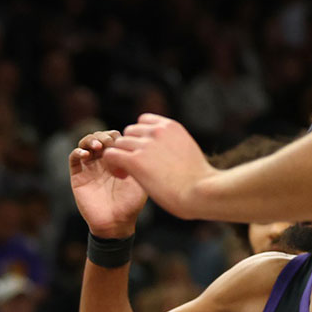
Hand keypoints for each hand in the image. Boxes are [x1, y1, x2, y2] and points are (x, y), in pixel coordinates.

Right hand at [69, 130, 145, 237]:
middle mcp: (103, 161)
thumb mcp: (141, 179)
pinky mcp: (78, 176)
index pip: (114, 138)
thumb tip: (135, 143)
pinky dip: (77, 152)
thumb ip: (138, 161)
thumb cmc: (132, 203)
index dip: (117, 136)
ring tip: (98, 146)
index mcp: (118, 160)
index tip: (123, 142)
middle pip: (99, 137)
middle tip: (110, 142)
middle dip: (104, 136)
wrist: (117, 222)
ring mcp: (89, 168)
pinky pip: (73, 158)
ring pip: (85, 144)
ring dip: (90, 140)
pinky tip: (85, 154)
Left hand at [101, 115, 217, 220]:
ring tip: (127, 173)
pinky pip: (111, 155)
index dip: (139, 136)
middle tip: (134, 165)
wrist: (201, 192)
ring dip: (120, 157)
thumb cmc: (199, 180)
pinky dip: (112, 165)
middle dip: (129, 147)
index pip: (143, 120)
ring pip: (118, 144)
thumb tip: (164, 148)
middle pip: (129, 132)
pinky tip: (122, 176)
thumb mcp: (188, 150)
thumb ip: (173, 143)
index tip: (144, 151)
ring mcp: (145, 145)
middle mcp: (157, 131)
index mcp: (171, 127)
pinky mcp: (135, 161)